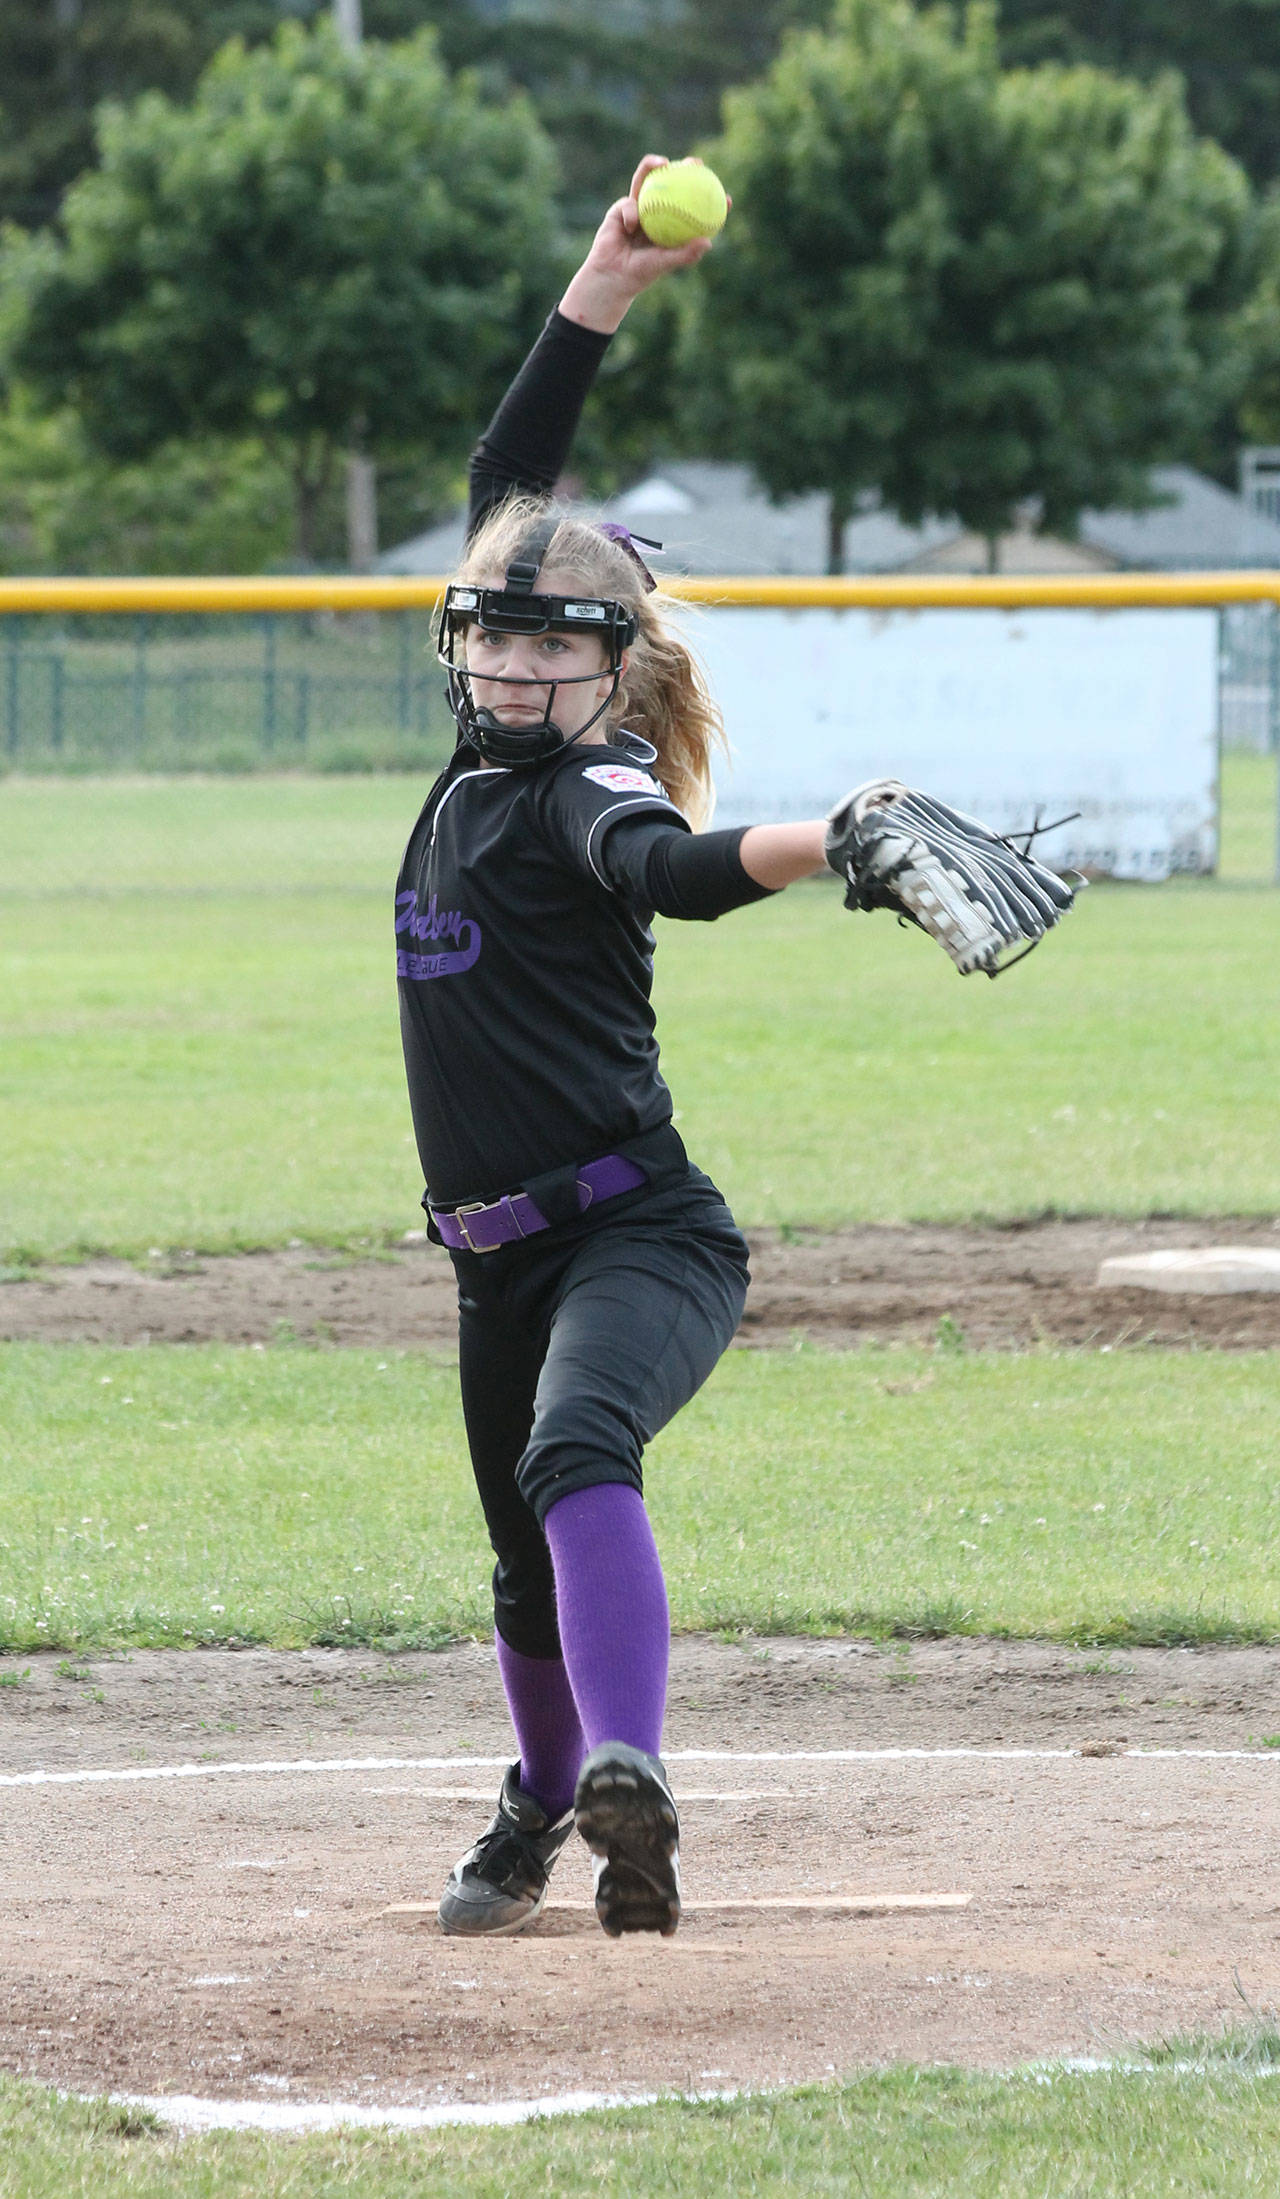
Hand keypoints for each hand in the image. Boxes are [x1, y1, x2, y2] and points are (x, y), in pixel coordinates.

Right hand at [559, 157, 727, 333]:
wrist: (611, 276)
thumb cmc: (640, 273)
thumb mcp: (665, 263)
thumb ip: (685, 253)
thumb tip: (708, 242)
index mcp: (672, 226)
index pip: (694, 210)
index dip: (711, 202)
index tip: (726, 198)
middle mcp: (657, 213)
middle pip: (673, 184)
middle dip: (686, 168)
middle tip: (696, 163)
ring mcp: (638, 208)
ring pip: (646, 181)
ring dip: (652, 165)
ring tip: (662, 162)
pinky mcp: (620, 209)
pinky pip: (628, 204)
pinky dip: (631, 215)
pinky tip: (632, 225)